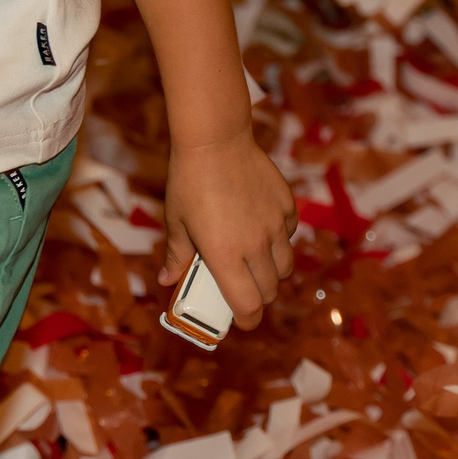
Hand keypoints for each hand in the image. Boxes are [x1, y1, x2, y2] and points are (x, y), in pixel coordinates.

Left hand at [159, 133, 294, 328]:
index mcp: (225, 256)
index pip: (248, 306)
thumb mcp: (176, 221)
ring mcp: (274, 225)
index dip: (247, 320)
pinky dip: (280, 238)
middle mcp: (255, 246)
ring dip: (273, 271)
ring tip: (255, 260)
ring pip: (285, 266)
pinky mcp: (286, 205)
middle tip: (243, 287)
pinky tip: (262, 226)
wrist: (215, 139)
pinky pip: (289, 234)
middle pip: (270, 291)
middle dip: (258, 297)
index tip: (241, 319)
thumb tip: (168, 278)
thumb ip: (176, 255)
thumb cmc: (188, 181)